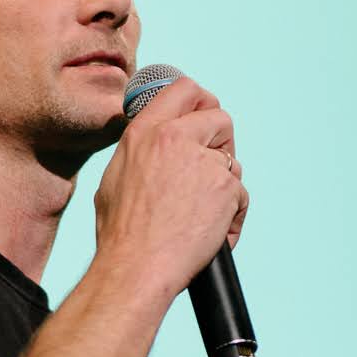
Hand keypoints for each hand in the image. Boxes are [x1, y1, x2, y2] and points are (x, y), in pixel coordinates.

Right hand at [94, 75, 248, 301]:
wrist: (136, 267)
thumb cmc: (121, 233)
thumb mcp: (116, 176)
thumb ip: (141, 151)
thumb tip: (155, 147)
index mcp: (144, 133)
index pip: (183, 88)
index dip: (200, 100)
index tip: (203, 116)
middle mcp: (174, 138)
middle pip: (219, 116)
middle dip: (222, 140)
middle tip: (213, 167)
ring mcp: (202, 162)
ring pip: (232, 160)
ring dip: (225, 184)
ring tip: (203, 214)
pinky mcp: (224, 189)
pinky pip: (240, 195)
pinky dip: (232, 216)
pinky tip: (213, 234)